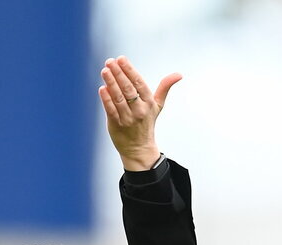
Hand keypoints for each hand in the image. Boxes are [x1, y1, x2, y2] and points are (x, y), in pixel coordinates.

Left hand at [99, 56, 181, 171]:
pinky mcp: (117, 126)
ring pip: (118, 98)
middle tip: (110, 61)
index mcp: (149, 103)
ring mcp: (127, 119)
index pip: (139, 83)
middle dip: (118, 74)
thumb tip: (179, 74)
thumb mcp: (157, 106)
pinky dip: (106, 99)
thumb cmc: (146, 122)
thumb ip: (165, 88)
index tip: (121, 59)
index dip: (129, 70)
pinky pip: (111, 110)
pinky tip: (102, 88)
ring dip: (111, 83)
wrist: (139, 149)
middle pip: (128, 89)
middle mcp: (139, 111)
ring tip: (105, 71)